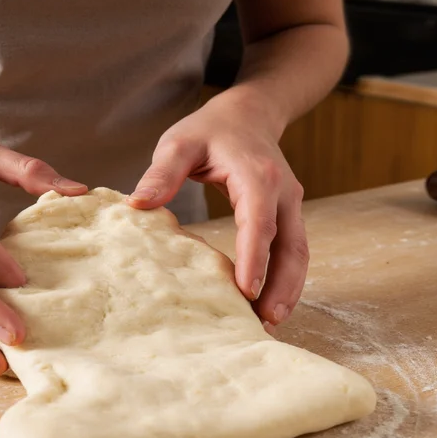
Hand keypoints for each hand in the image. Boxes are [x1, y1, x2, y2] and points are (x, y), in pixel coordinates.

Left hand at [127, 89, 307, 332]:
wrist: (248, 114)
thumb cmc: (210, 129)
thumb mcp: (179, 142)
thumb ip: (162, 172)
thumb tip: (138, 204)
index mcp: (257, 176)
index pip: (259, 222)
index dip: (255, 258)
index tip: (247, 291)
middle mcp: (283, 193)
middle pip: (291, 246)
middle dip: (282, 286)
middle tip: (267, 323)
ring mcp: (291, 205)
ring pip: (298, 253)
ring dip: (289, 289)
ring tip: (271, 323)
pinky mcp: (288, 215)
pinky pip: (293, 251)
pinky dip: (286, 279)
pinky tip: (270, 303)